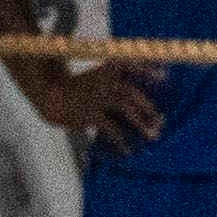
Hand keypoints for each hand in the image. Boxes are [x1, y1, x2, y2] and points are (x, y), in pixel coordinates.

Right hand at [20, 50, 163, 150]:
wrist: (50, 95)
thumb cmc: (79, 88)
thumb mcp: (98, 78)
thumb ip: (117, 83)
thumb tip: (141, 95)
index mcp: (107, 70)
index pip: (130, 65)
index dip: (148, 69)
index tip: (166, 76)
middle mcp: (105, 81)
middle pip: (131, 92)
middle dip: (148, 106)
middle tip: (162, 120)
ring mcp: (98, 97)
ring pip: (126, 108)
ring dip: (141, 123)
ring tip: (153, 136)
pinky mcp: (90, 113)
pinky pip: (110, 128)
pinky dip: (121, 140)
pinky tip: (128, 151)